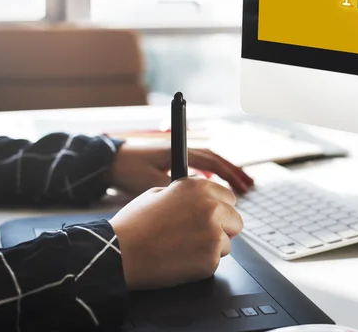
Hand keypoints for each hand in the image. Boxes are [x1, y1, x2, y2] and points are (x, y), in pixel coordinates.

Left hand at [108, 140, 253, 195]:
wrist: (107, 162)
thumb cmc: (128, 170)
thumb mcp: (151, 182)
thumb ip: (174, 191)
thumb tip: (197, 203)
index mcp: (178, 154)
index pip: (212, 161)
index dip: (230, 172)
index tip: (243, 184)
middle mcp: (181, 154)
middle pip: (215, 161)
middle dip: (234, 173)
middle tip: (250, 185)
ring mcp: (177, 160)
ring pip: (209, 165)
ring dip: (225, 176)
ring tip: (241, 186)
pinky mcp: (172, 167)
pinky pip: (199, 170)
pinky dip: (212, 179)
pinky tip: (216, 191)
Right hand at [110, 178, 242, 290]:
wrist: (120, 253)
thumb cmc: (134, 225)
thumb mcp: (158, 193)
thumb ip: (186, 193)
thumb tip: (201, 198)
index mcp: (199, 187)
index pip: (229, 197)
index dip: (220, 209)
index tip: (212, 216)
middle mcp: (211, 206)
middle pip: (235, 220)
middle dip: (222, 229)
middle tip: (198, 236)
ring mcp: (213, 232)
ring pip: (227, 242)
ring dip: (211, 247)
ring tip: (184, 248)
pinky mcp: (211, 257)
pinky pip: (215, 262)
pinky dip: (202, 265)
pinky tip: (181, 260)